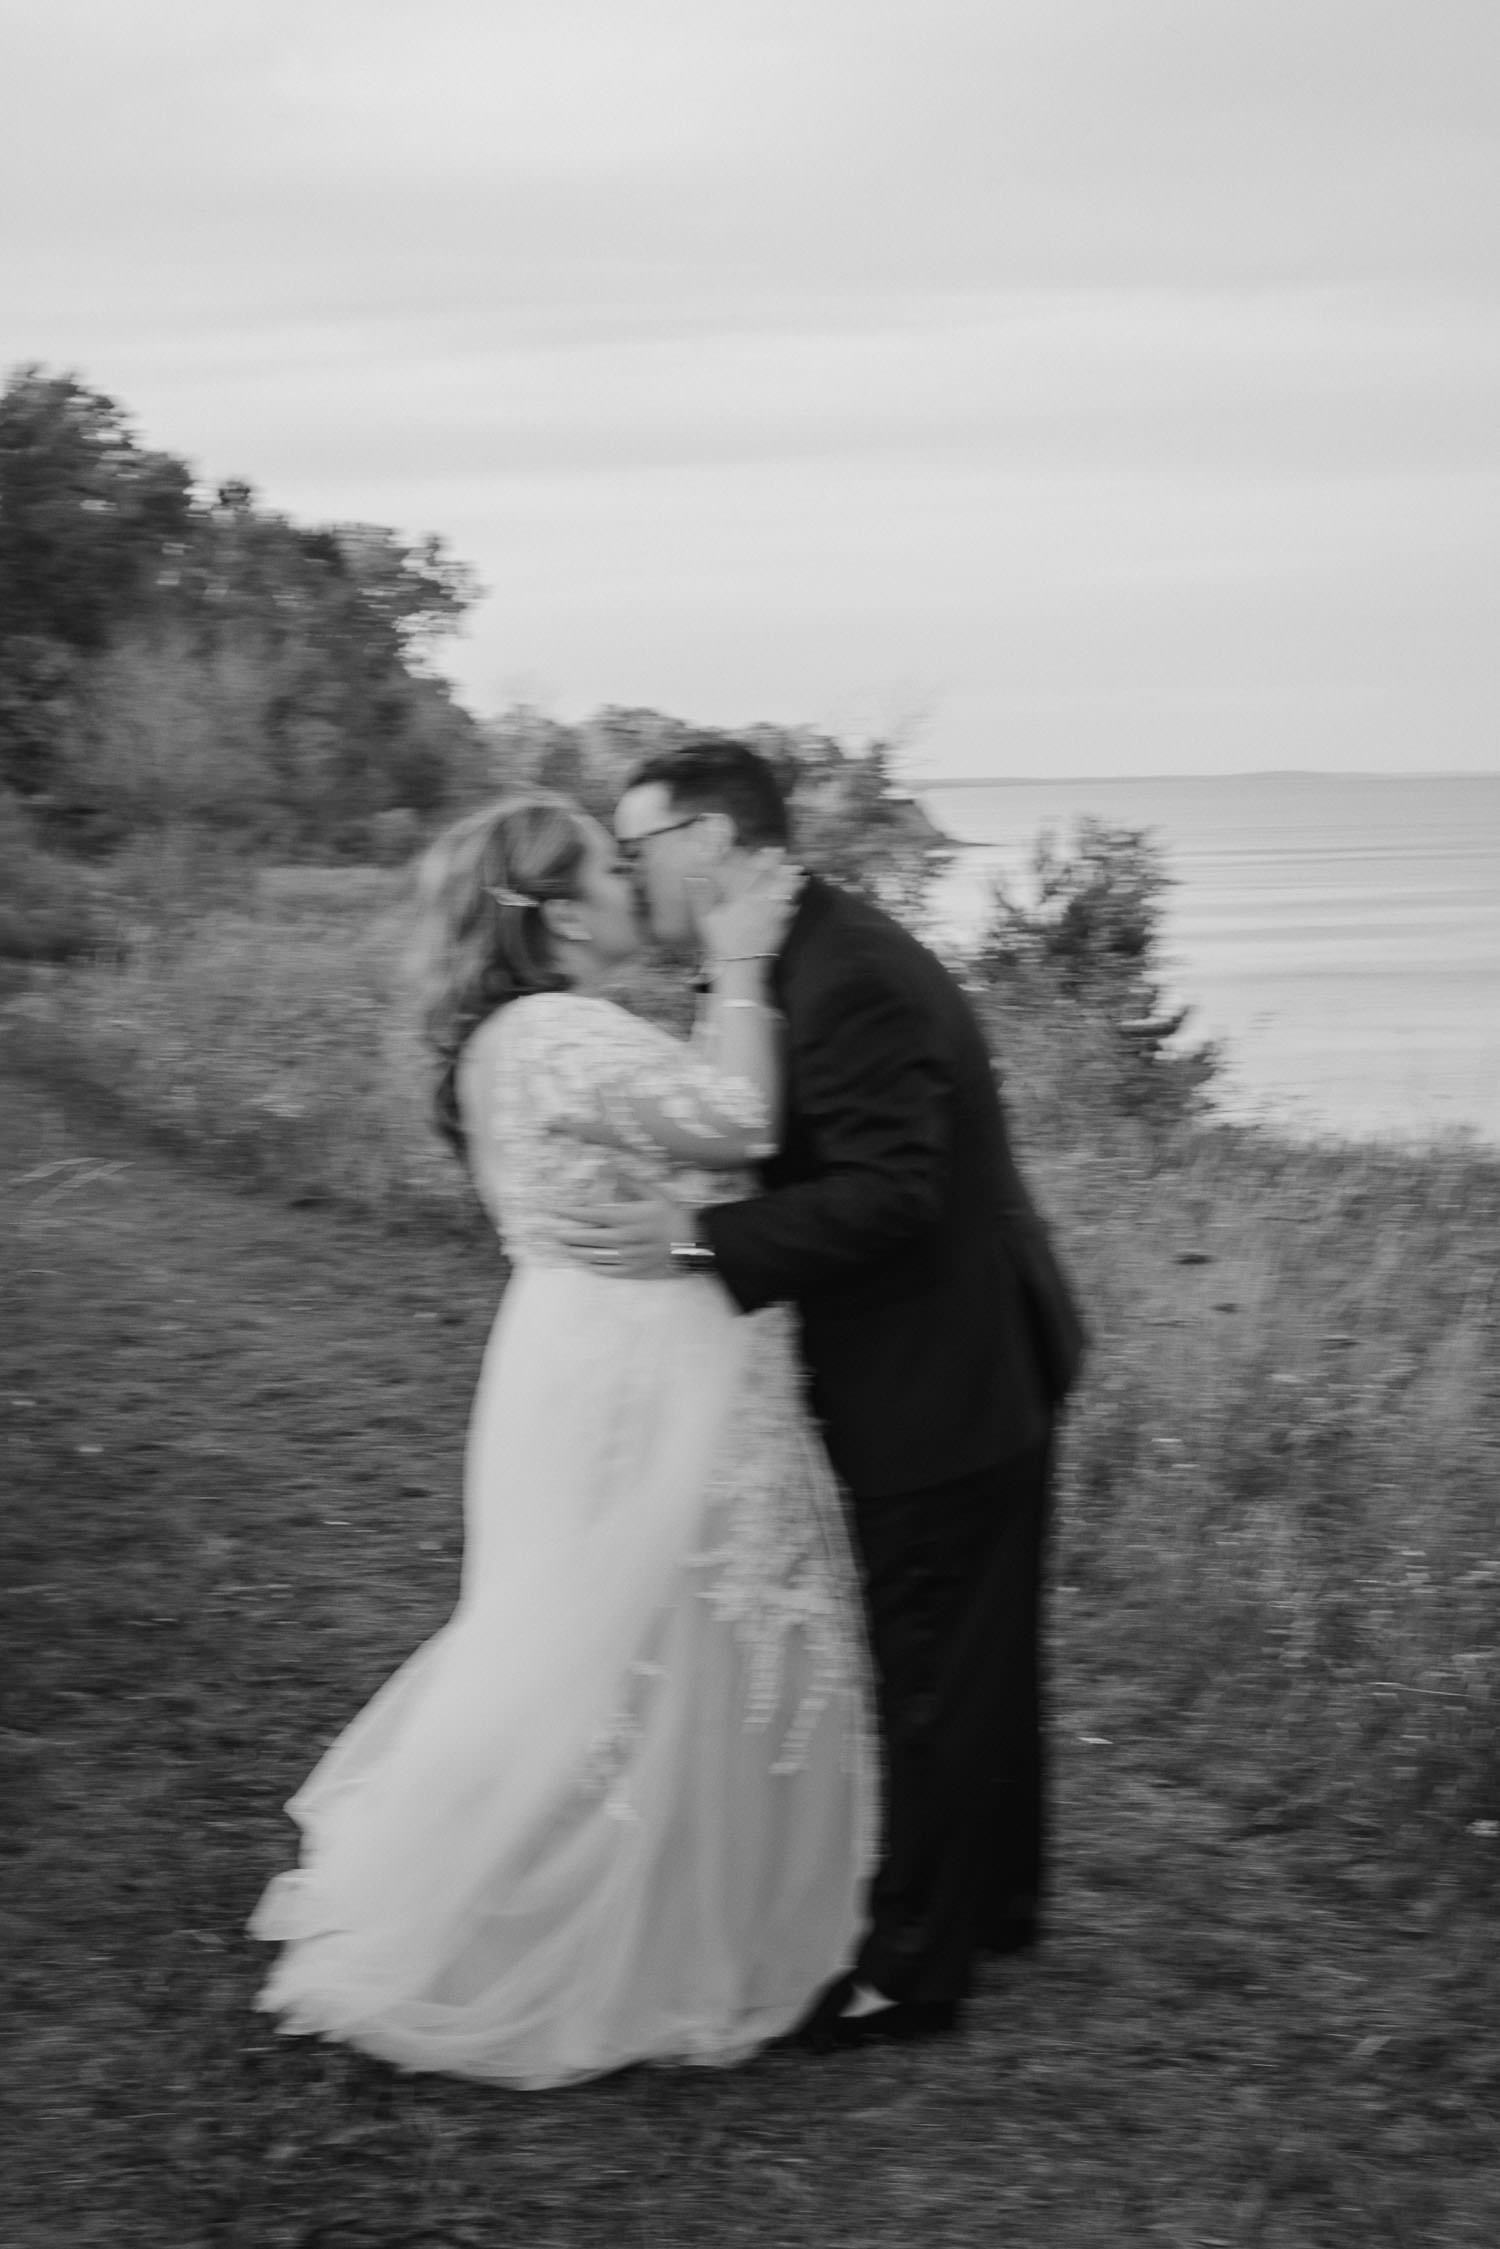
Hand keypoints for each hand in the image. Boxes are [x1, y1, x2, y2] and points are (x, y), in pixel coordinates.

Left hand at [554, 1195, 683, 1278]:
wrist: (694, 1244)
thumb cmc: (674, 1216)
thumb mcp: (655, 1194)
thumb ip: (629, 1182)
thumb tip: (608, 1167)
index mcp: (627, 1218)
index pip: (590, 1214)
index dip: (570, 1212)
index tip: (556, 1210)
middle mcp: (623, 1239)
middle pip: (586, 1238)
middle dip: (567, 1234)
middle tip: (554, 1231)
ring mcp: (626, 1257)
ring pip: (592, 1256)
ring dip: (575, 1251)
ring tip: (566, 1247)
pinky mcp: (632, 1271)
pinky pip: (606, 1270)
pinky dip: (592, 1266)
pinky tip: (586, 1262)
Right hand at [698, 855, 799, 969]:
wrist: (740, 966)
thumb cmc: (721, 942)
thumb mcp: (705, 918)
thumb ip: (700, 895)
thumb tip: (691, 877)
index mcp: (744, 899)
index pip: (757, 875)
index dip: (765, 861)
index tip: (772, 850)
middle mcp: (761, 906)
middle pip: (776, 883)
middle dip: (784, 870)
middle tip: (791, 860)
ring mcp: (772, 919)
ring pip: (785, 897)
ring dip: (792, 885)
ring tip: (800, 875)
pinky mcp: (778, 932)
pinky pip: (788, 915)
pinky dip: (792, 906)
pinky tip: (795, 903)